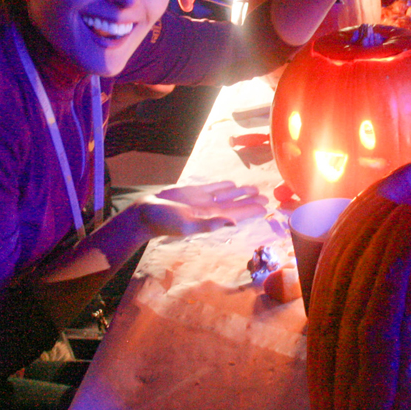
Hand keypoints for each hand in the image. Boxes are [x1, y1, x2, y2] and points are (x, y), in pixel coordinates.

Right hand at [134, 182, 267, 236]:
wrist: (145, 213)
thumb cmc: (165, 221)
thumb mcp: (188, 225)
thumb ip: (210, 224)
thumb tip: (233, 223)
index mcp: (212, 217)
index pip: (237, 213)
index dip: (251, 210)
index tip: (265, 208)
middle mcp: (210, 209)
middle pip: (235, 204)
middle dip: (250, 201)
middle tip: (266, 198)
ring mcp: (202, 200)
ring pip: (227, 195)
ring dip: (241, 193)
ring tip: (254, 190)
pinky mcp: (193, 192)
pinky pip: (213, 188)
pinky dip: (224, 186)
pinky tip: (232, 184)